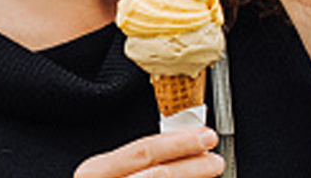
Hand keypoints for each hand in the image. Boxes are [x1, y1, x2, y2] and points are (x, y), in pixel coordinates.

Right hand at [74, 128, 224, 177]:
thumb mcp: (106, 175)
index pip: (142, 152)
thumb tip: (179, 152)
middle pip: (156, 175)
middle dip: (192, 165)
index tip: (203, 137)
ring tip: (211, 172)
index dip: (178, 142)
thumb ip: (134, 166)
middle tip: (215, 159)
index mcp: (95, 173)